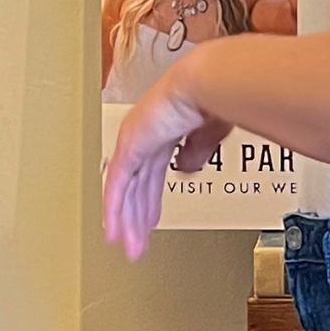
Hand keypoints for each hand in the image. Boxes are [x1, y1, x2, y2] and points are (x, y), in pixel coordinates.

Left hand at [103, 66, 226, 258]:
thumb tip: (185, 168)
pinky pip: (118, 185)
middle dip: (137, 218)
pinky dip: (114, 210)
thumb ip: (196, 153)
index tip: (149, 221)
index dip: (149, 201)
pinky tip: (113, 231)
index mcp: (165, 129)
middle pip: (136, 186)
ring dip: (127, 222)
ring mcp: (135, 140)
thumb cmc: (216, 97)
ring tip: (128, 247)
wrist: (209, 83)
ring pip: (125, 191)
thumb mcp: (210, 135)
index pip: (151, 173)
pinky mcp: (130, 146)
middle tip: (136, 242)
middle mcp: (145, 134)